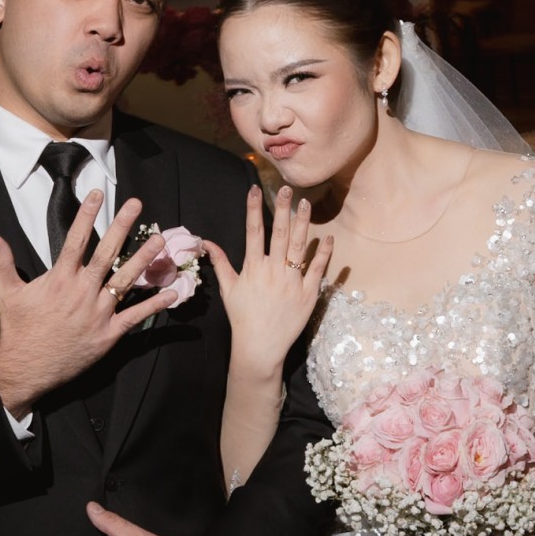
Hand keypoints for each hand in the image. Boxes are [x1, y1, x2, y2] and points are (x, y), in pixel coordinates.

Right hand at [0, 194, 172, 413]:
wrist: (24, 368)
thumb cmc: (16, 330)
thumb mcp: (5, 293)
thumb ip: (2, 262)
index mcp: (59, 279)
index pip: (76, 240)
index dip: (87, 215)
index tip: (97, 194)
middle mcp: (81, 292)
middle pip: (107, 253)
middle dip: (122, 226)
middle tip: (136, 205)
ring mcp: (97, 313)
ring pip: (125, 280)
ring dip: (144, 259)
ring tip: (159, 241)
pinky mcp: (108, 334)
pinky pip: (135, 317)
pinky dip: (153, 305)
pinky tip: (171, 293)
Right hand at [205, 186, 332, 378]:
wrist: (260, 347)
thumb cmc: (243, 317)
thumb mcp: (228, 289)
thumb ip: (220, 263)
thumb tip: (206, 242)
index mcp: (253, 268)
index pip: (253, 231)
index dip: (253, 208)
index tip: (255, 189)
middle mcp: (272, 271)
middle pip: (279, 233)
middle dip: (282, 208)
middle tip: (287, 188)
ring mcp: (292, 281)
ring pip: (299, 246)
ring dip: (303, 223)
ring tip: (306, 203)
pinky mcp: (308, 293)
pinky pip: (317, 268)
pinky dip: (323, 252)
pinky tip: (327, 237)